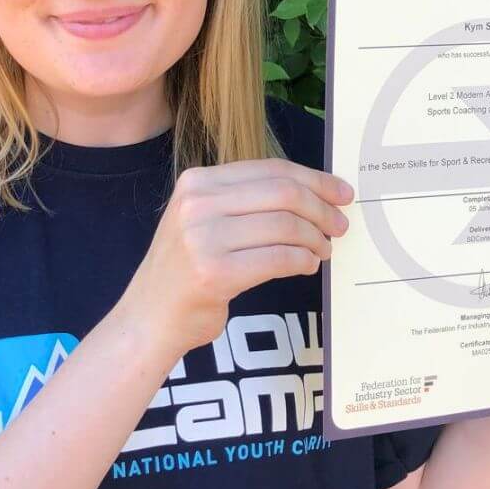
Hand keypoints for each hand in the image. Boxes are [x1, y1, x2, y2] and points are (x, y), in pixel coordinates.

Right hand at [126, 158, 352, 357]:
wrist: (149, 319)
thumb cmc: (186, 271)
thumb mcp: (204, 221)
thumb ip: (246, 202)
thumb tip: (312, 192)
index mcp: (197, 182)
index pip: (270, 169)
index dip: (314, 179)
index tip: (340, 193)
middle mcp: (197, 203)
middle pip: (282, 193)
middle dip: (321, 209)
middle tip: (340, 225)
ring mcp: (203, 238)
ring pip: (285, 226)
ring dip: (315, 239)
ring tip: (323, 250)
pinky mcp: (215, 273)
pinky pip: (279, 259)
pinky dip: (303, 260)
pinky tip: (307, 265)